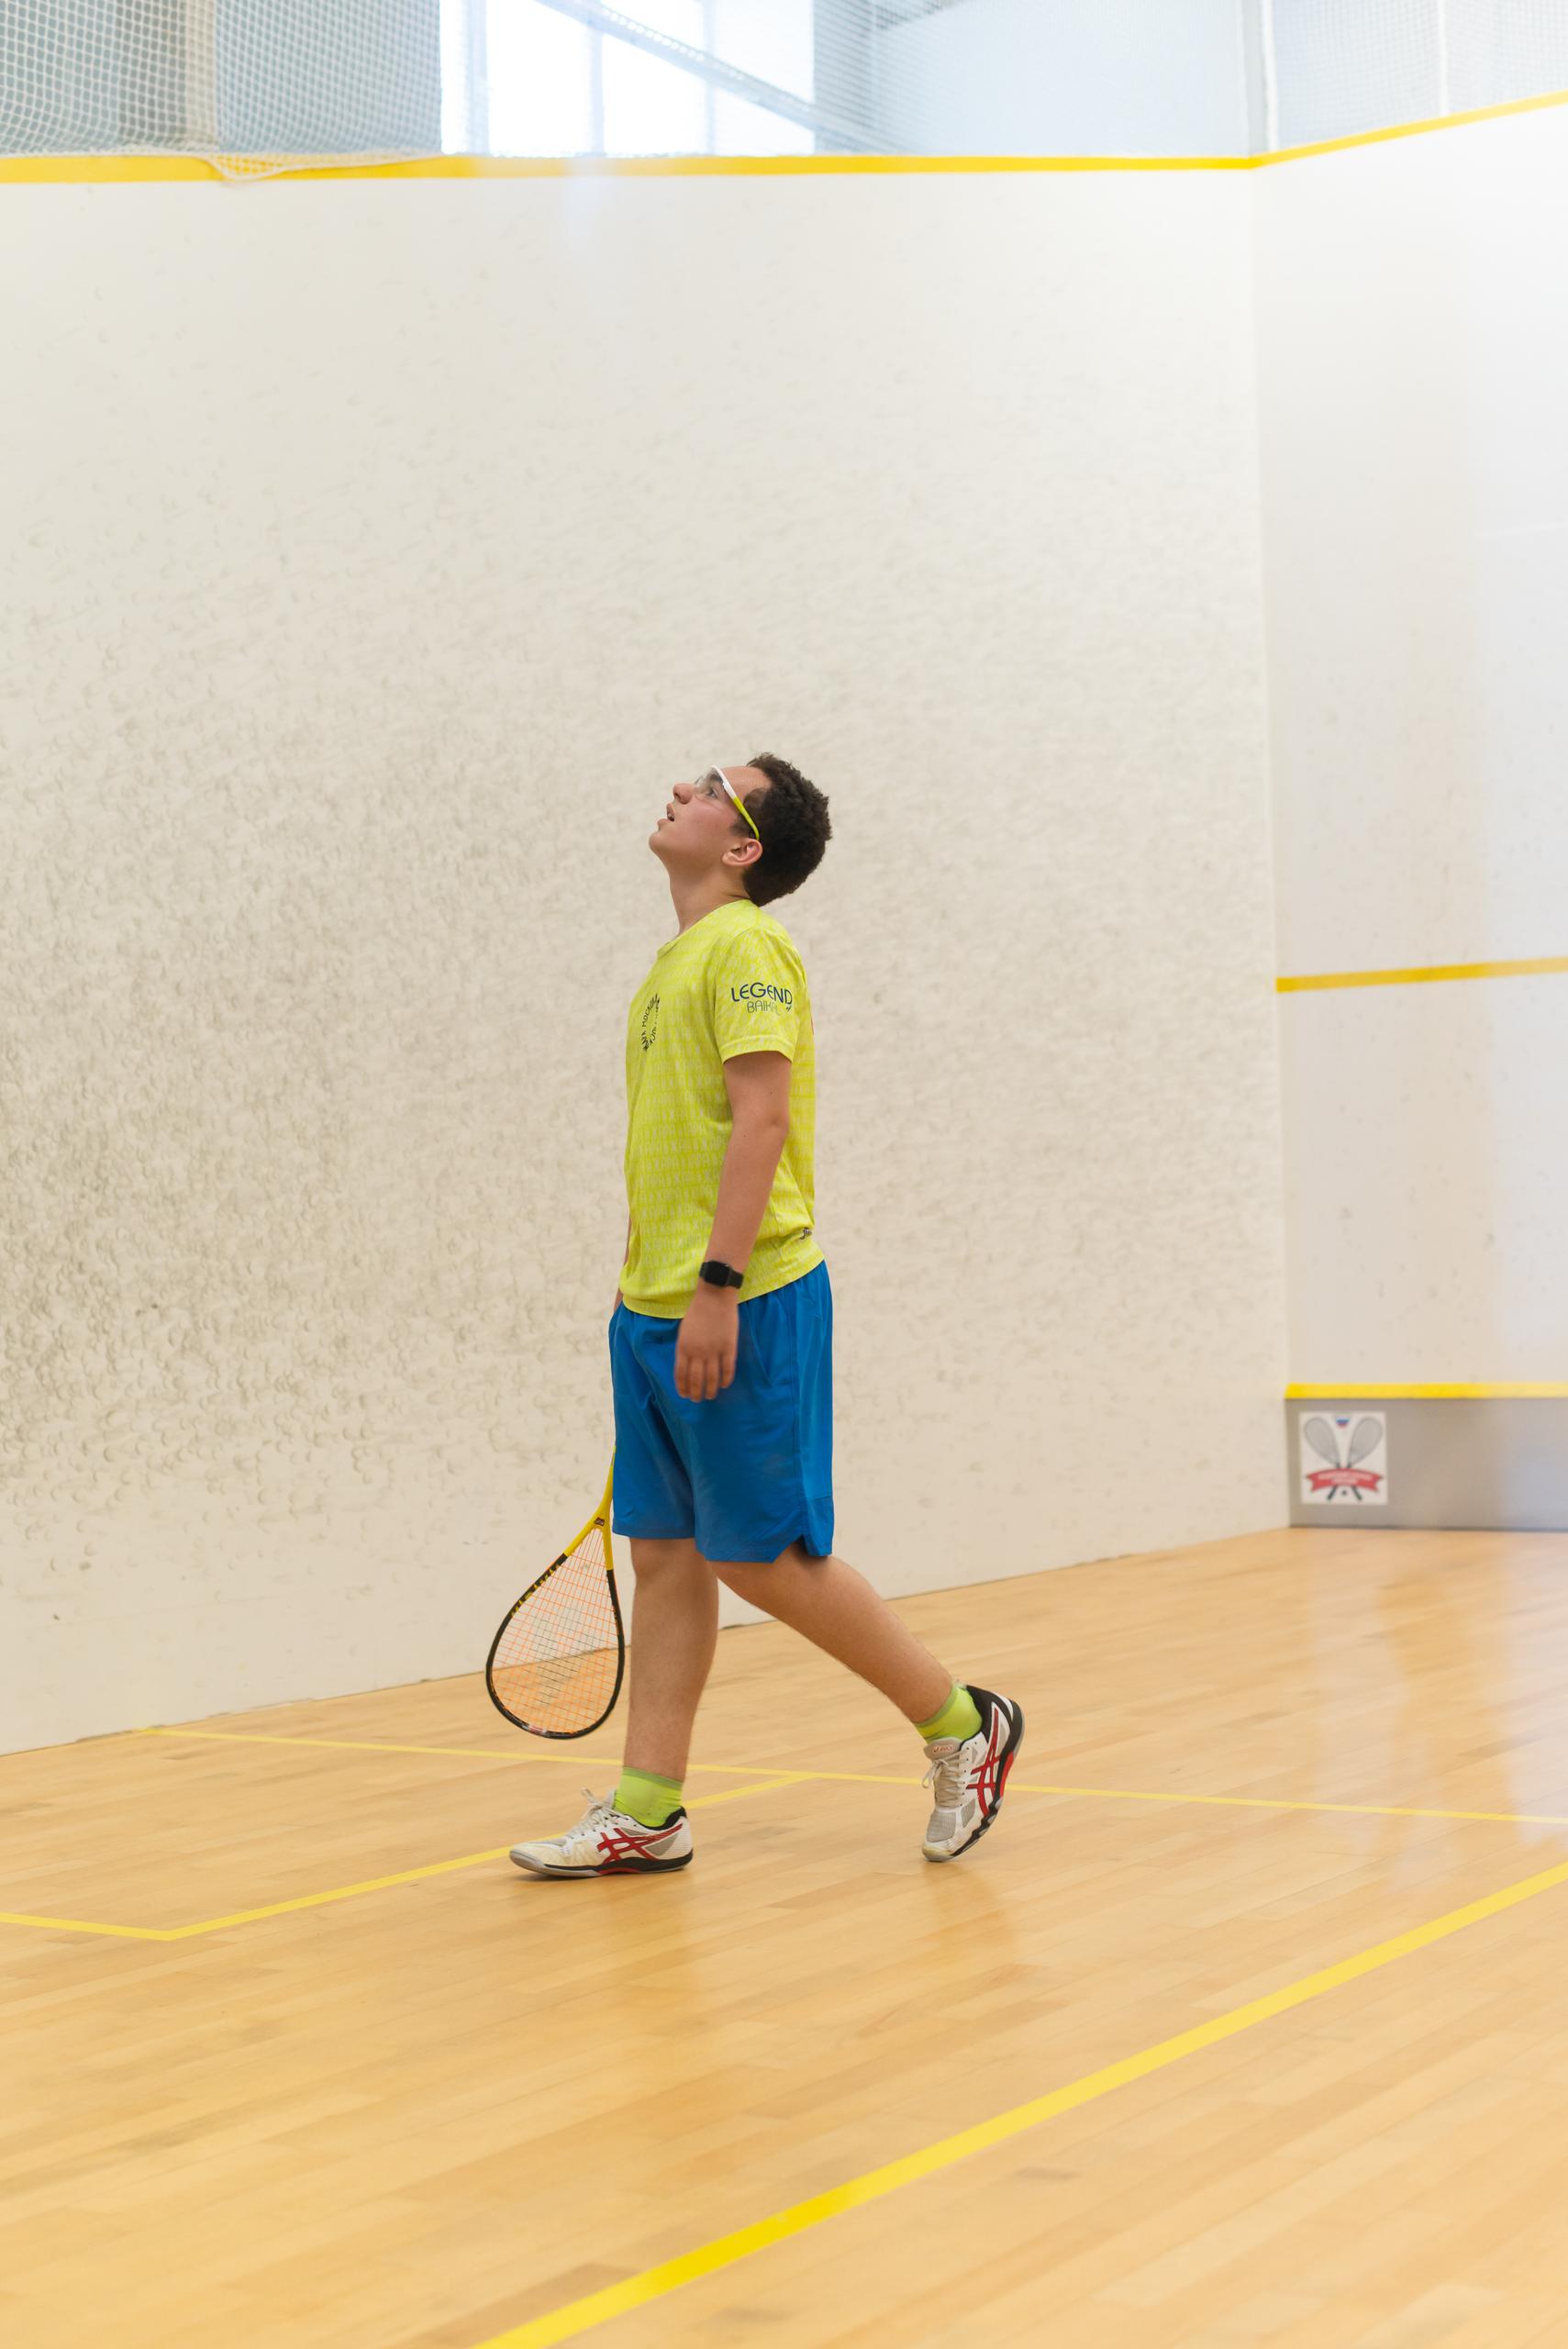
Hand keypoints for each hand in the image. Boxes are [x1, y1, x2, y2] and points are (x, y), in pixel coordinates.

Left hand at [675, 1285, 738, 1400]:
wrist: (714, 1296)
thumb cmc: (697, 1311)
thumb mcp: (683, 1331)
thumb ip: (684, 1349)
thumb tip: (687, 1366)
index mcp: (683, 1347)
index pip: (681, 1374)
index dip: (683, 1387)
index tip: (685, 1395)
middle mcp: (697, 1352)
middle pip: (696, 1379)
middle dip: (696, 1393)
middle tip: (698, 1400)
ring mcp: (714, 1350)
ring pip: (712, 1377)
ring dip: (710, 1390)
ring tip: (710, 1396)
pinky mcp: (729, 1347)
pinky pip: (727, 1369)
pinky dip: (726, 1379)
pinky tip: (724, 1385)